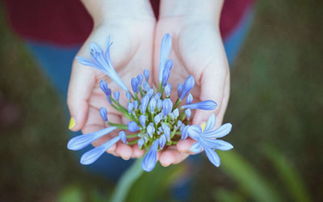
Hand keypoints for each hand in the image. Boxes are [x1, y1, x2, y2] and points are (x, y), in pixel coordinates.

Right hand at [67, 1, 154, 159]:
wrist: (128, 22)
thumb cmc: (102, 43)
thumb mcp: (85, 68)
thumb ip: (77, 96)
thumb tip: (73, 126)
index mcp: (97, 102)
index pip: (98, 130)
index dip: (104, 143)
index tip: (114, 149)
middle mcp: (116, 105)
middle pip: (120, 133)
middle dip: (126, 145)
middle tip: (135, 153)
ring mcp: (135, 101)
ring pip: (139, 128)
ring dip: (144, 140)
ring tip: (150, 147)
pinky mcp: (152, 94)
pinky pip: (156, 113)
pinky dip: (159, 125)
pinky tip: (164, 132)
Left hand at [153, 0, 229, 165]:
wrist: (183, 20)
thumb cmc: (206, 44)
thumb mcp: (215, 71)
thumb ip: (211, 101)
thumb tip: (201, 131)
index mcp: (208, 105)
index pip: (200, 134)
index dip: (190, 146)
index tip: (178, 153)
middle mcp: (190, 107)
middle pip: (180, 136)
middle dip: (170, 150)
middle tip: (158, 159)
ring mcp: (172, 100)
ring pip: (162, 128)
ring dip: (154, 141)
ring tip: (143, 151)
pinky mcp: (156, 92)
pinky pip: (149, 112)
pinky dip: (143, 124)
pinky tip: (133, 132)